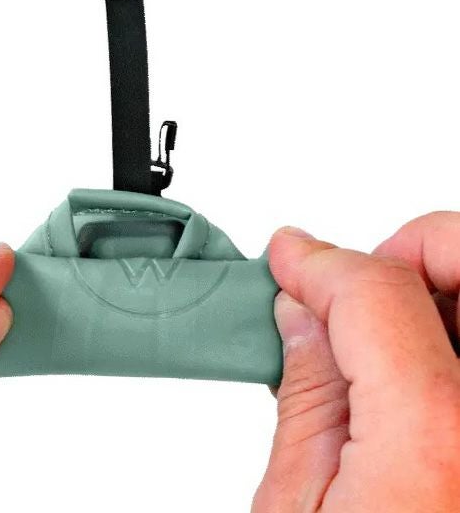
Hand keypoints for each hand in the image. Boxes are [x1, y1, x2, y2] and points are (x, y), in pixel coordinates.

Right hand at [253, 214, 459, 512]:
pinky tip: (418, 364)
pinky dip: (451, 333)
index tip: (290, 260)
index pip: (379, 292)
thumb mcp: (296, 509)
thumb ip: (307, 396)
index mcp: (434, 438)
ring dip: (438, 285)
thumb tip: (301, 315)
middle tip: (360, 279)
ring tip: (387, 325)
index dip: (320, 264)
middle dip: (411, 248)